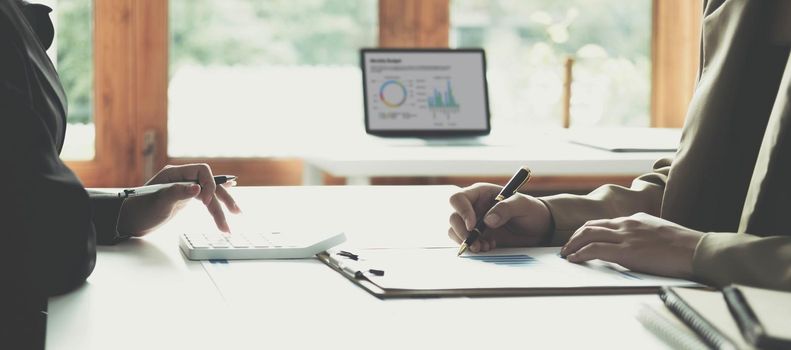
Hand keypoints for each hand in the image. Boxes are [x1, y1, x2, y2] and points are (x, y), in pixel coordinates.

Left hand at [117, 164, 241, 236]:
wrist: (127, 221)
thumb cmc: (139, 210)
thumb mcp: (158, 201)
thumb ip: (178, 192)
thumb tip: (198, 188)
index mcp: (175, 173)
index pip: (202, 171)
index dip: (209, 185)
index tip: (206, 202)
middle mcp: (182, 178)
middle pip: (210, 184)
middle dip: (223, 199)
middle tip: (235, 213)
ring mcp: (184, 188)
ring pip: (210, 193)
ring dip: (222, 206)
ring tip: (234, 219)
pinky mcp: (185, 198)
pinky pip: (206, 197)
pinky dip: (218, 200)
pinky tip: (228, 197)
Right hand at [448, 183, 551, 252]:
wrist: (539, 228)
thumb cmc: (532, 211)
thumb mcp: (523, 205)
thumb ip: (506, 208)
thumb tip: (488, 220)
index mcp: (481, 193)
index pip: (458, 198)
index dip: (462, 211)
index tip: (472, 225)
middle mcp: (474, 207)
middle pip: (454, 217)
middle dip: (461, 232)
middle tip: (476, 244)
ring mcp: (474, 222)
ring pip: (455, 231)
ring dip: (466, 242)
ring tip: (484, 247)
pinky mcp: (478, 236)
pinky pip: (466, 242)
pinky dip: (474, 247)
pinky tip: (489, 246)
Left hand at [560, 212, 704, 277]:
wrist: (698, 250)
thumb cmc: (686, 246)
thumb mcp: (662, 233)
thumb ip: (645, 236)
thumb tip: (637, 247)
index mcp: (636, 219)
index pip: (604, 223)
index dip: (589, 231)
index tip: (580, 239)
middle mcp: (628, 224)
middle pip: (591, 225)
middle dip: (575, 236)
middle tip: (566, 246)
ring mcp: (626, 236)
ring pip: (588, 235)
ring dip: (572, 244)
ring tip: (565, 253)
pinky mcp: (627, 251)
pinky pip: (595, 250)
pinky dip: (580, 254)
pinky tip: (574, 259)